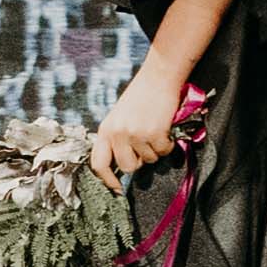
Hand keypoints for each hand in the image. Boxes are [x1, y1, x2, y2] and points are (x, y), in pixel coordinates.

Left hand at [90, 65, 187, 190]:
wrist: (158, 77)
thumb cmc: (141, 97)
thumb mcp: (119, 117)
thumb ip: (116, 139)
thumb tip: (121, 165)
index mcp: (105, 130)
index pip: (98, 163)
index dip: (107, 180)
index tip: (116, 190)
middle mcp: (117, 133)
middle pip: (127, 167)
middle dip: (139, 161)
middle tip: (145, 145)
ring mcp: (135, 134)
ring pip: (148, 160)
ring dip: (155, 149)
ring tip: (155, 129)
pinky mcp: (154, 133)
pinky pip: (163, 151)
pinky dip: (167, 144)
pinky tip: (165, 128)